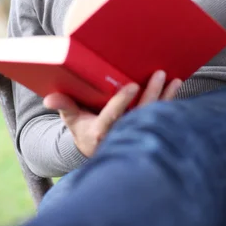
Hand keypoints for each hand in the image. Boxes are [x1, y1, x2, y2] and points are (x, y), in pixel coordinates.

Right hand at [43, 70, 181, 157]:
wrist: (96, 151)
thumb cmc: (83, 130)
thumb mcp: (71, 120)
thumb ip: (64, 106)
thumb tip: (49, 98)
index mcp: (100, 133)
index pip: (113, 116)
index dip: (123, 101)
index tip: (133, 85)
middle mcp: (120, 136)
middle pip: (139, 114)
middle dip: (151, 94)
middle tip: (160, 74)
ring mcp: (135, 136)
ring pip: (153, 117)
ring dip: (166, 98)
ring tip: (175, 80)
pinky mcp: (146, 134)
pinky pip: (160, 119)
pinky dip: (170, 103)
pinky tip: (177, 88)